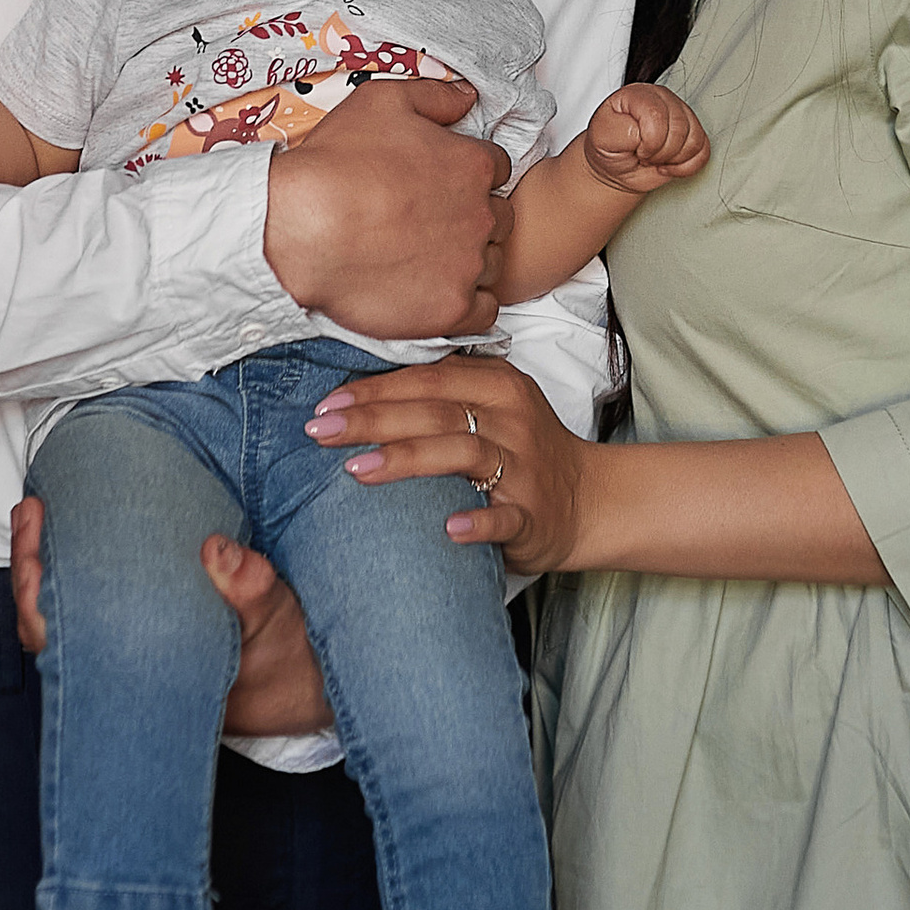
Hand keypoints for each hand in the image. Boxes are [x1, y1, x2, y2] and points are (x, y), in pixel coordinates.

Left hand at [10, 501, 332, 734]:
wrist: (307, 684)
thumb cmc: (285, 660)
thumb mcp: (275, 621)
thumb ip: (251, 589)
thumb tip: (219, 554)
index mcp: (140, 674)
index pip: (58, 637)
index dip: (33, 588)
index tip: (36, 528)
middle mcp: (126, 668)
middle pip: (51, 622)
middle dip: (32, 564)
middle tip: (32, 508)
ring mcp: (135, 652)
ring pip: (72, 614)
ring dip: (53, 564)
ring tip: (45, 514)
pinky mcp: (150, 633)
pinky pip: (100, 604)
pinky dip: (83, 568)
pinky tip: (85, 535)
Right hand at [264, 76, 507, 339]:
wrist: (300, 229)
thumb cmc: (335, 162)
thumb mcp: (381, 101)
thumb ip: (434, 96)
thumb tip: (467, 99)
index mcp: (473, 165)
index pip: (498, 170)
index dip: (469, 176)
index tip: (441, 185)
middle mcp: (481, 215)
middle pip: (499, 218)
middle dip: (473, 219)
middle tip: (430, 224)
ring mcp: (468, 265)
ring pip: (492, 264)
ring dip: (470, 262)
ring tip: (426, 260)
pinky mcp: (452, 309)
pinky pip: (484, 311)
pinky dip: (467, 304)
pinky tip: (435, 293)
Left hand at [305, 355, 592, 575]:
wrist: (588, 500)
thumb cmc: (522, 449)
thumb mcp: (491, 406)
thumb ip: (441, 395)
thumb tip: (359, 394)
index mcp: (497, 386)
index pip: (427, 380)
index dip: (374, 389)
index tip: (326, 403)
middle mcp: (511, 419)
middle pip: (435, 412)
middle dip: (373, 419)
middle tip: (320, 430)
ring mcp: (524, 467)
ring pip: (462, 454)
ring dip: (407, 460)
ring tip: (355, 470)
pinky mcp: (534, 514)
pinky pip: (505, 516)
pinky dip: (478, 522)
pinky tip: (448, 529)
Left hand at [581, 82, 709, 198]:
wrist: (616, 167)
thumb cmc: (609, 148)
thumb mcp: (602, 138)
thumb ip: (622, 130)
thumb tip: (644, 133)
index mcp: (639, 94)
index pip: (658, 115)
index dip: (649, 141)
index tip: (636, 148)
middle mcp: (663, 99)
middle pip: (679, 128)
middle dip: (661, 152)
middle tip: (644, 154)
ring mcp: (681, 114)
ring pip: (694, 140)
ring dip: (673, 159)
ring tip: (655, 158)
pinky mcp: (694, 133)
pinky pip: (703, 152)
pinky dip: (686, 166)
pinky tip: (669, 164)